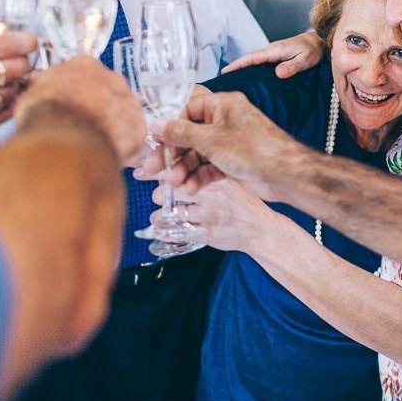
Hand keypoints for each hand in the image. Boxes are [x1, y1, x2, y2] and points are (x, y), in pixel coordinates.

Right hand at [0, 28, 36, 141]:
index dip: (26, 42)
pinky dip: (6, 108)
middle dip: (24, 63)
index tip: (32, 41)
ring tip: (17, 81)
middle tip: (26, 60)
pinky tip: (8, 103)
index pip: (6, 43)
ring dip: (16, 86)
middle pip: (15, 68)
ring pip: (9, 92)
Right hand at [16, 56, 147, 163]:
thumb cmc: (48, 116)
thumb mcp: (33, 93)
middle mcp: (111, 79)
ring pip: (124, 112)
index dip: (78, 89)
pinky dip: (125, 145)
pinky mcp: (138, 128)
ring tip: (96, 141)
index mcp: (84, 65)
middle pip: (108, 90)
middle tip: (85, 122)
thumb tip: (38, 85)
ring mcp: (128, 102)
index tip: (73, 100)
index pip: (84, 72)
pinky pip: (134, 136)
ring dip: (113, 124)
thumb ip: (43, 86)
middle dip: (99, 105)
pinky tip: (110, 153)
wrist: (66, 139)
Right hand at [142, 90, 303, 196]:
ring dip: (184, 169)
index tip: (155, 142)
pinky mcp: (233, 162)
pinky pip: (209, 167)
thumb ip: (181, 133)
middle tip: (153, 169)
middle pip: (189, 135)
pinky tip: (189, 188)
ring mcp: (229, 142)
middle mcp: (225, 121)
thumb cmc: (254, 149)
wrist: (285, 174)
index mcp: (222, 104)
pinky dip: (199, 177)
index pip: (187, 110)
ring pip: (197, 154)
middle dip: (172, 153)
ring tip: (175, 183)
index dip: (169, 126)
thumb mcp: (210, 140)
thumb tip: (157, 125)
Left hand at [154, 176, 274, 252]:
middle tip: (159, 196)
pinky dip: (165, 233)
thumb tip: (170, 166)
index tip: (140, 170)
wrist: (260, 229)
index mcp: (215, 177)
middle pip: (170, 190)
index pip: (179, 168)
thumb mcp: (227, 181)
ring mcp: (210, 215)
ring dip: (160, 216)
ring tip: (159, 216)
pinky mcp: (208, 234)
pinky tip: (162, 231)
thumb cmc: (242, 203)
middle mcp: (212, 194)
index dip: (156, 169)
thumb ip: (204, 174)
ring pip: (171, 213)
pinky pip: (178, 233)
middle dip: (159, 194)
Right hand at [222, 30, 324, 78]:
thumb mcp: (305, 60)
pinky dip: (251, 67)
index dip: (237, 65)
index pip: (252, 58)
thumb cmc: (313, 50)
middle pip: (248, 59)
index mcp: (275, 50)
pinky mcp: (275, 55)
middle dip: (234, 67)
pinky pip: (259, 62)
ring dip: (241, 67)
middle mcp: (271, 50)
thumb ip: (292, 66)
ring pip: (253, 60)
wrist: (319, 41)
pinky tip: (248, 75)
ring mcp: (272, 52)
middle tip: (221, 80)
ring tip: (230, 80)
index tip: (225, 72)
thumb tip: (278, 73)